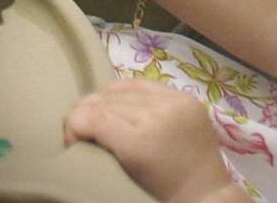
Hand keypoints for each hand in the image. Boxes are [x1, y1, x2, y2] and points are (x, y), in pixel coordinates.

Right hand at [64, 80, 240, 202]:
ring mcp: (175, 102)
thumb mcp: (122, 173)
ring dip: (104, 100)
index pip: (91, 118)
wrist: (206, 195)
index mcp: (140, 144)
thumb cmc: (160, 194)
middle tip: (79, 128)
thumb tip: (76, 123)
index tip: (69, 142)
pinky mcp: (185, 96)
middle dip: (85, 112)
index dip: (72, 125)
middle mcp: (158, 115)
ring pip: (122, 88)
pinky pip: (144, 84)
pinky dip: (126, 92)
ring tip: (98, 114)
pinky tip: (119, 102)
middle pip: (104, 100)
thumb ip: (99, 143)